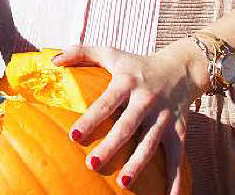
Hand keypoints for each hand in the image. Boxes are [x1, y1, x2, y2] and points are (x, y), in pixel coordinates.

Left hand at [54, 42, 202, 193]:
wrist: (182, 68)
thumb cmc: (137, 64)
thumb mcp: (111, 53)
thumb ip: (81, 53)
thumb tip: (52, 61)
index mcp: (126, 82)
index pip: (106, 103)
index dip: (91, 119)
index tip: (74, 136)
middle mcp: (146, 100)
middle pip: (127, 127)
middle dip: (110, 147)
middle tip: (92, 165)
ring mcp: (164, 117)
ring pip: (150, 144)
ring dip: (138, 165)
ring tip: (123, 184)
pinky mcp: (179, 130)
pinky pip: (177, 157)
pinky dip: (175, 179)